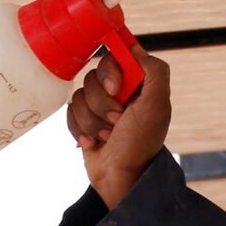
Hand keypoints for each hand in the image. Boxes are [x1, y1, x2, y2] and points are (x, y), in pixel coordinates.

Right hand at [66, 40, 171, 207]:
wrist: (120, 178)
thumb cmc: (140, 143)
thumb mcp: (157, 106)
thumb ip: (155, 72)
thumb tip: (134, 47)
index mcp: (138, 84)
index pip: (115, 57)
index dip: (110, 71)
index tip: (115, 89)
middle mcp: (119, 92)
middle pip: (93, 76)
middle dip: (101, 103)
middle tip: (117, 121)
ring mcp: (99, 107)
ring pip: (79, 95)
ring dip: (92, 120)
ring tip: (107, 136)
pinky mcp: (83, 121)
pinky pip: (69, 112)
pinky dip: (80, 129)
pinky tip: (93, 143)